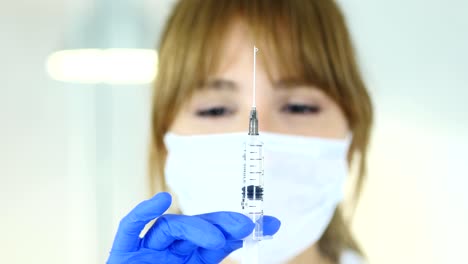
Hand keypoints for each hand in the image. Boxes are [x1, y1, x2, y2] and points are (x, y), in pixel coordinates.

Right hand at [107, 192, 280, 263]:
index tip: (271, 224)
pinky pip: (130, 228)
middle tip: (247, 225)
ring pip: (170, 227)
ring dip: (195, 227)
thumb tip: (250, 242)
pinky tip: (162, 200)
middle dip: (222, 224)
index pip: (218, 243)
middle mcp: (170, 255)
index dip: (241, 232)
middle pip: (196, 229)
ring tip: (217, 239)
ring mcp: (146, 253)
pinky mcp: (123, 253)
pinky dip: (143, 213)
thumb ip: (215, 262)